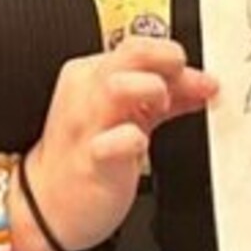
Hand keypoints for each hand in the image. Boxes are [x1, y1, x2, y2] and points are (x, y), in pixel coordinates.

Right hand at [23, 36, 217, 250]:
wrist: (48, 204)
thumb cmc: (87, 156)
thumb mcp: (128, 115)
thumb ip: (165, 96)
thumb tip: (203, 83)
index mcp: (92, 75)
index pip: (138, 46)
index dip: (173, 57)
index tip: (201, 80)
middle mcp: (86, 92)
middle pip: (132, 51)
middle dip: (168, 62)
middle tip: (183, 88)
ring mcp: (86, 125)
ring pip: (118, 87)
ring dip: (151, 92)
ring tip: (160, 110)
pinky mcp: (91, 161)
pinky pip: (114, 142)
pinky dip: (133, 141)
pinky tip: (140, 146)